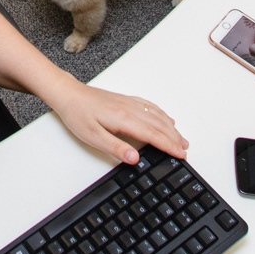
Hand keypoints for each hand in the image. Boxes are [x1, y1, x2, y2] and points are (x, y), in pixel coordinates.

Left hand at [49, 81, 187, 164]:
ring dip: (171, 127)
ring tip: (181, 138)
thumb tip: (135, 159)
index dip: (169, 146)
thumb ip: (116, 148)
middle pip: (159, 125)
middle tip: (185, 150)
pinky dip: (162, 114)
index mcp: (124, 119)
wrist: (69, 94)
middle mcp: (130, 109)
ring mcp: (129, 103)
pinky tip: (165, 118)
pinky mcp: (125, 100)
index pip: (154, 135)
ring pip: (157, 115)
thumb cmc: (78, 114)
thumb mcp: (93, 137)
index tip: (180, 154)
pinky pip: (150, 106)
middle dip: (174, 138)